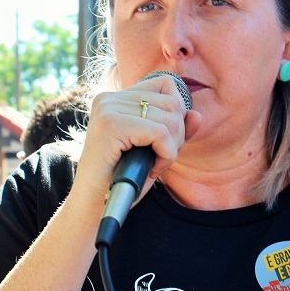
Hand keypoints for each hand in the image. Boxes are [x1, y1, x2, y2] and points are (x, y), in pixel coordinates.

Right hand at [73, 75, 201, 214]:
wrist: (92, 206)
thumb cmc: (121, 180)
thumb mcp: (153, 151)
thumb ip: (174, 131)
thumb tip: (196, 115)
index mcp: (116, 99)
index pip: (166, 84)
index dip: (176, 113)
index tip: (163, 142)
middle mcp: (109, 98)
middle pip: (172, 102)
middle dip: (177, 135)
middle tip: (160, 159)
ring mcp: (108, 109)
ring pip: (169, 117)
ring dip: (171, 148)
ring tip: (153, 165)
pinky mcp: (111, 125)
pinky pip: (161, 133)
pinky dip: (166, 155)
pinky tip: (152, 170)